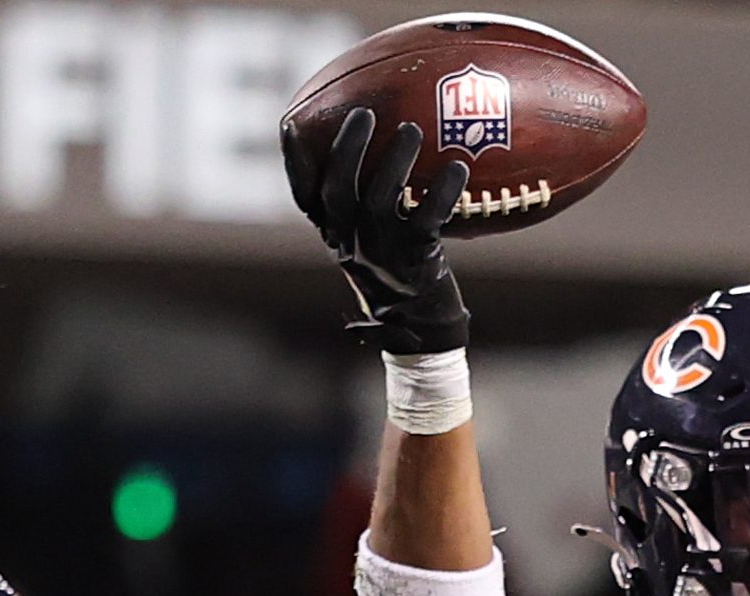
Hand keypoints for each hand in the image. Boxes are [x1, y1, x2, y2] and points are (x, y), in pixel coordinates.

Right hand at [283, 107, 470, 353]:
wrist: (421, 327)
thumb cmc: (398, 272)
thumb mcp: (369, 242)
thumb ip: (362, 206)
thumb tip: (382, 149)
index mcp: (333, 235)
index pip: (303, 194)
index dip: (294, 159)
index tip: (291, 122)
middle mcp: (349, 243)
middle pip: (338, 188)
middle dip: (348, 147)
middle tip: (364, 113)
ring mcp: (381, 253)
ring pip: (381, 198)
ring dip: (396, 159)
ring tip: (412, 129)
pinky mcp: (416, 262)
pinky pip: (427, 220)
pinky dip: (443, 192)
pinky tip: (459, 169)